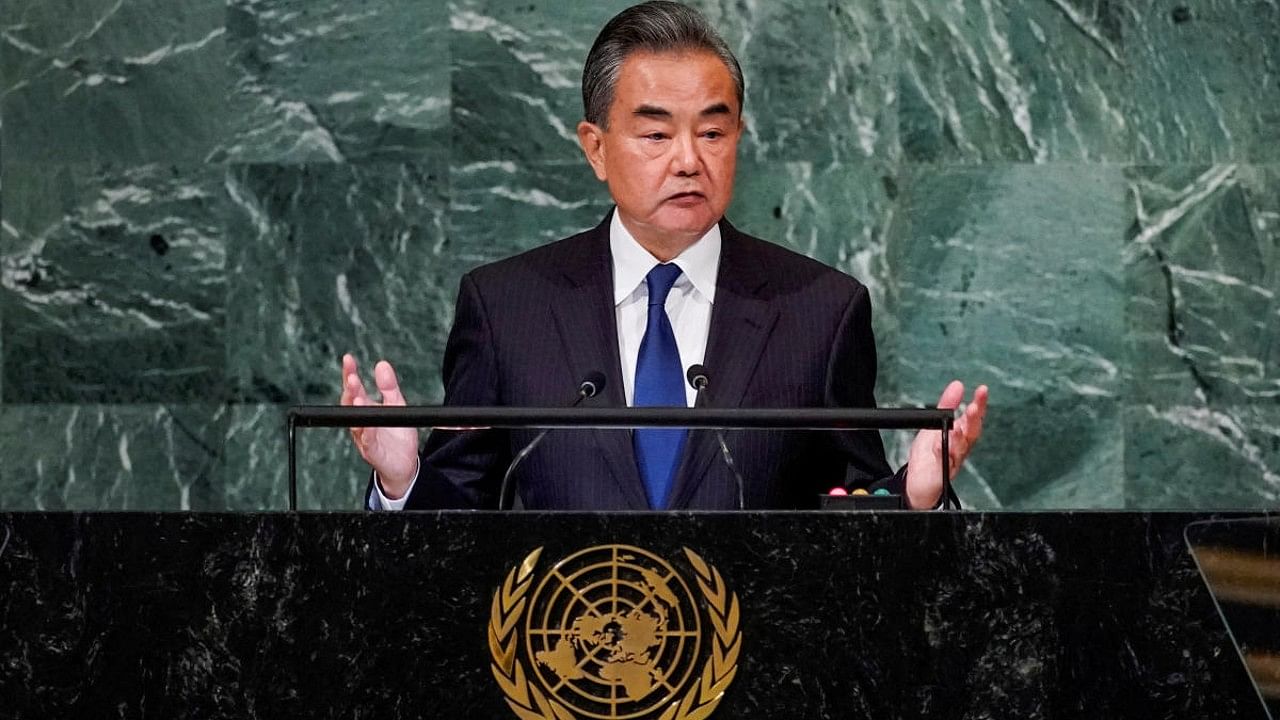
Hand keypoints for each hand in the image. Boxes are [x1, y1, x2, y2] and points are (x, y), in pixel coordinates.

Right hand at [340, 354, 420, 499]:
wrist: (405, 464)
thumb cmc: (396, 435)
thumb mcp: (397, 406)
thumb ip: (389, 387)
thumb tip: (382, 364)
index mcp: (365, 409)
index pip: (354, 389)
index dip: (350, 374)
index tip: (348, 359)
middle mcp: (360, 423)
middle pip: (350, 403)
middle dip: (350, 389)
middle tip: (351, 376)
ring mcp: (364, 437)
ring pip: (356, 423)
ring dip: (355, 410)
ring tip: (357, 396)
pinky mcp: (373, 452)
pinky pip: (367, 442)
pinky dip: (367, 433)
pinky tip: (368, 425)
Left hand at [905, 381, 987, 508]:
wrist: (919, 482)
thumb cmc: (930, 455)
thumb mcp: (935, 425)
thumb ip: (946, 406)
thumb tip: (958, 384)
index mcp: (961, 435)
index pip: (973, 418)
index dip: (980, 404)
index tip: (982, 390)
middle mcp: (960, 448)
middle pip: (972, 433)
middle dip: (974, 419)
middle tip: (973, 407)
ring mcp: (952, 461)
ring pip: (961, 449)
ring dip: (961, 437)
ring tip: (960, 426)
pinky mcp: (941, 474)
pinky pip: (943, 463)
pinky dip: (942, 453)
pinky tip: (939, 445)